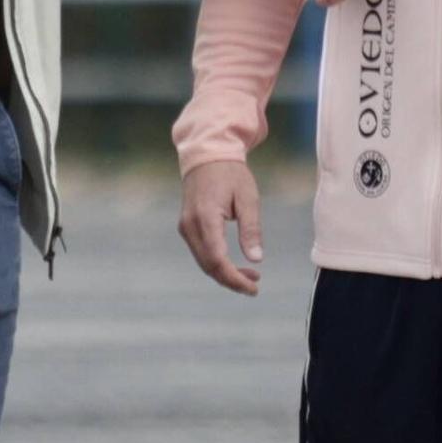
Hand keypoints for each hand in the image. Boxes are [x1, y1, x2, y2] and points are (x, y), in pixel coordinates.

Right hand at [178, 159, 264, 295]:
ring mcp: (185, 227)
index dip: (235, 279)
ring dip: (224, 273)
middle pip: (208, 266)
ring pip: (203, 262)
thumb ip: (251, 229)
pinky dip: (216, 263)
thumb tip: (256, 259)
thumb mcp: (248, 198)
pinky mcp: (186, 227)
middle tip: (254, 284)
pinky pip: (200, 252)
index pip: (218, 259)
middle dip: (231, 280)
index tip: (253, 288)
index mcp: (206, 217)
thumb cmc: (231, 173)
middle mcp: (190, 225)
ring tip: (250, 275)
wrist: (207, 154)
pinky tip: (233, 264)